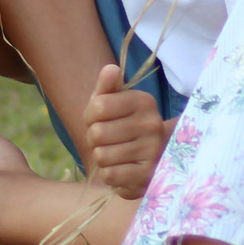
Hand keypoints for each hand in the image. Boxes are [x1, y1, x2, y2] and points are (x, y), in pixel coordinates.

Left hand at [85, 63, 167, 198]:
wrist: (153, 158)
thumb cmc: (125, 125)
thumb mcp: (115, 103)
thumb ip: (108, 86)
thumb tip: (110, 69)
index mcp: (144, 101)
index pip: (98, 106)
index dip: (90, 116)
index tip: (99, 120)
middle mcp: (152, 124)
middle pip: (97, 134)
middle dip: (94, 139)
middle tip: (107, 140)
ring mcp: (152, 151)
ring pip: (101, 156)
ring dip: (101, 157)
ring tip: (115, 154)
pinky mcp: (147, 175)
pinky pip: (109, 175)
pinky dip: (108, 174)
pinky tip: (120, 168)